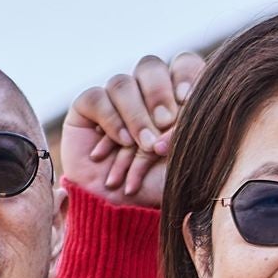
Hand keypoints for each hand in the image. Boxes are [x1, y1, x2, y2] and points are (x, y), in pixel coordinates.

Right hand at [60, 53, 206, 205]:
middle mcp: (143, 93)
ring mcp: (114, 99)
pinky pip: (97, 98)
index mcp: (173, 96)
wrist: (126, 213)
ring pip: (122, 83)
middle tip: (164, 124)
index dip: (184, 75)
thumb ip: (189, 125)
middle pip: (150, 66)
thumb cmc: (160, 186)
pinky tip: (121, 142)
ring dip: (135, 116)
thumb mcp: (185, 157)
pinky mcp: (87, 109)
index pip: (182, 64)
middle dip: (158, 95)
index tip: (187, 99)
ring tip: (142, 147)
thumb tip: (185, 99)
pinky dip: (111, 120)